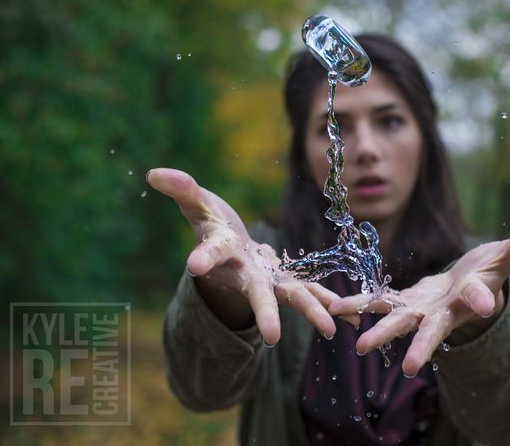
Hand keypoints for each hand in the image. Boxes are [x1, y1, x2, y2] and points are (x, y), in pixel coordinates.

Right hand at [147, 168, 358, 344]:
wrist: (230, 257)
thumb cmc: (213, 227)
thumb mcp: (198, 205)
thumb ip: (182, 189)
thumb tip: (154, 173)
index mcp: (223, 252)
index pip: (211, 253)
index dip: (203, 258)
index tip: (193, 265)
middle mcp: (246, 274)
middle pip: (257, 294)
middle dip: (265, 313)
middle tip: (271, 337)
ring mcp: (270, 282)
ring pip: (292, 298)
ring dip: (312, 312)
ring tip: (330, 330)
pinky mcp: (289, 282)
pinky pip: (313, 293)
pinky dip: (333, 305)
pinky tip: (355, 318)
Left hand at [328, 223, 509, 376]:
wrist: (465, 288)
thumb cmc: (488, 271)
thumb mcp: (506, 257)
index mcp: (472, 297)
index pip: (479, 297)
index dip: (482, 300)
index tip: (484, 306)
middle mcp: (445, 311)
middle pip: (433, 330)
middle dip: (422, 346)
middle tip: (410, 366)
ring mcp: (423, 309)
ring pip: (399, 321)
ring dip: (380, 332)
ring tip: (359, 347)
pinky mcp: (405, 301)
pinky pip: (380, 302)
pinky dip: (361, 304)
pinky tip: (336, 307)